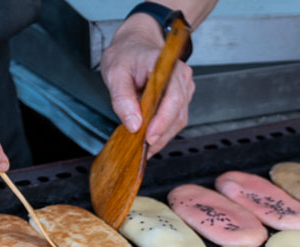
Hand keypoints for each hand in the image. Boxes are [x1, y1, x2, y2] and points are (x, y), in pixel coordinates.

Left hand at [101, 14, 194, 156]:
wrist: (135, 44)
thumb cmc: (126, 54)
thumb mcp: (115, 72)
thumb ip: (122, 98)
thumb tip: (133, 125)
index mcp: (166, 65)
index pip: (173, 97)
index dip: (163, 121)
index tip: (149, 137)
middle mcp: (181, 77)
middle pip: (178, 114)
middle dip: (160, 135)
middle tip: (141, 150)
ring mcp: (184, 87)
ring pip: (178, 120)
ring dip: (162, 136)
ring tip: (143, 146)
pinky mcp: (182, 98)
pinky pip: (176, 119)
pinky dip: (163, 131)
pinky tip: (149, 136)